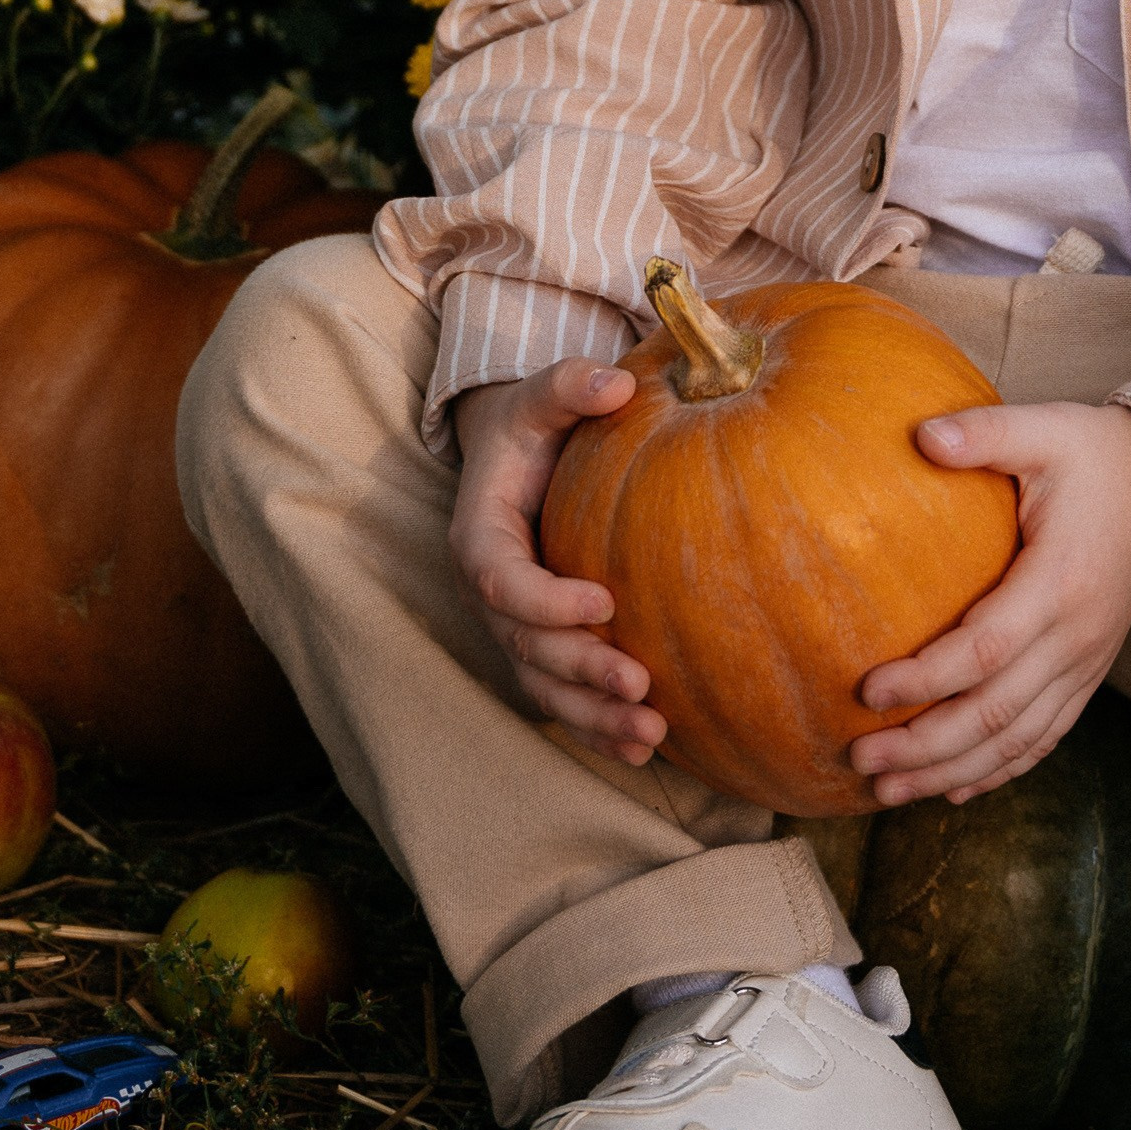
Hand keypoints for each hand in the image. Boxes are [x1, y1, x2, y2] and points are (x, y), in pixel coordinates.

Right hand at [448, 358, 666, 762]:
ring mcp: (514, 630)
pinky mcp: (545, 651)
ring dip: (593, 718)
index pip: (499, 582)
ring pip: (544, 688)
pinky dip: (599, 728)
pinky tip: (650, 748)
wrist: (523, 458)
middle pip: (525, 648)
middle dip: (581, 670)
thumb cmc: (535, 426)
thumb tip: (617, 381)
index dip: (545, 600)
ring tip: (651, 734)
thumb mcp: (542, 395)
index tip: (603, 601)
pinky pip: (565, 699)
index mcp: (479, 538)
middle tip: (640, 683)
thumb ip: (571, 384)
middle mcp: (490, 595)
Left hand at [849, 401, 1130, 806]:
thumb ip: (984, 433)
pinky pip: (1044, 738)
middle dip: (925, 746)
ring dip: (951, 772)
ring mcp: (1087, 664)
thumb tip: (921, 436)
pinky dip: (998, 770)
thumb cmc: (1091, 455)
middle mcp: (1077, 637)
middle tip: (860, 760)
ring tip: (887, 794)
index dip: (927, 678)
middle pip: (996, 713)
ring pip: (1017, 740)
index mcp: (1060, 582)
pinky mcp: (1088, 674)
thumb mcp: (1043, 429)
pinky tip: (952, 789)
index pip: (987, 650)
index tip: (866, 690)